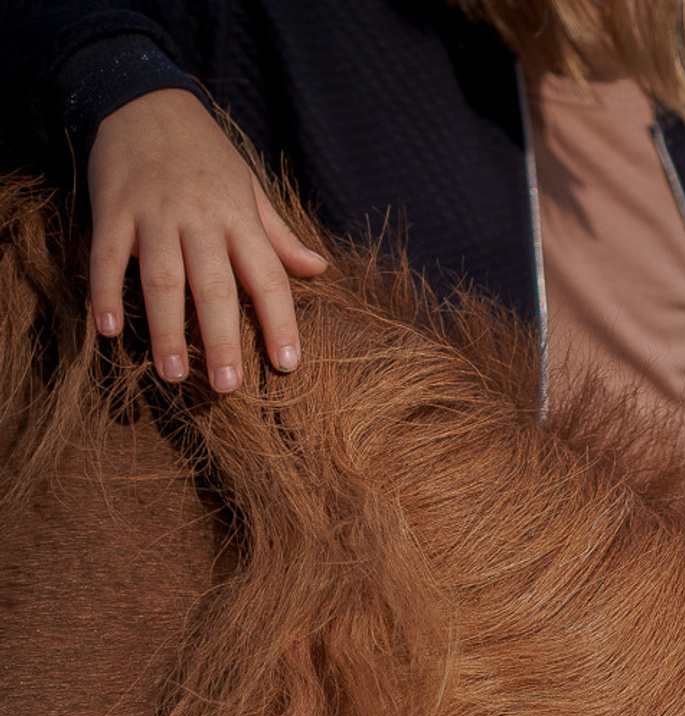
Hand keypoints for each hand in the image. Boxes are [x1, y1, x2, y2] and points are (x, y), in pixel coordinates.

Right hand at [87, 89, 328, 389]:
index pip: (268, 278)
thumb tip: (319, 269)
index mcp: (239, 219)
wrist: (143, 98)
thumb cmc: (205, 154)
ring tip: (172, 375)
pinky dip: (105, 291)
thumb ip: (278, 236)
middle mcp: (200, 219)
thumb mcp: (249, 188)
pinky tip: (109, 331)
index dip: (280, 322)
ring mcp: (154, 214)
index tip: (287, 364)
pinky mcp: (112, 208)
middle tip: (226, 387)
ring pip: (161, 278)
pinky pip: (107, 255)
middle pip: (214, 287)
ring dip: (166, 328)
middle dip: (221, 338)